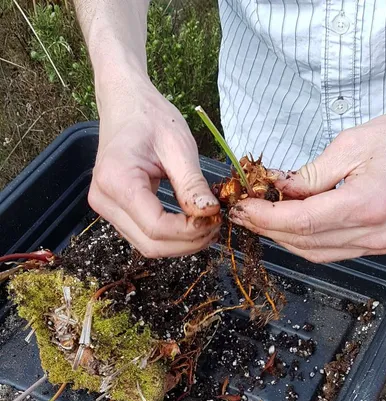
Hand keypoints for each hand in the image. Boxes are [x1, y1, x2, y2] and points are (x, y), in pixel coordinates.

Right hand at [89, 78, 220, 257]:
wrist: (124, 103)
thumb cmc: (150, 116)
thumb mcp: (178, 145)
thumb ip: (192, 183)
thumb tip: (209, 213)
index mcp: (116, 180)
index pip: (156, 226)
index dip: (189, 232)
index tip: (215, 219)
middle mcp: (103, 200)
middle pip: (150, 244)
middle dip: (187, 243)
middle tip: (215, 227)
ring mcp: (105, 209)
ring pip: (147, 246)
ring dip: (180, 244)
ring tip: (206, 226)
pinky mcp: (113, 211)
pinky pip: (143, 236)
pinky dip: (170, 238)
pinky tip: (190, 225)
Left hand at [229, 103, 385, 262]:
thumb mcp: (351, 143)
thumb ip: (311, 174)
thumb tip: (278, 190)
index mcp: (368, 203)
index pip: (303, 221)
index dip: (266, 217)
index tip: (242, 208)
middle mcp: (374, 232)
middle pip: (305, 242)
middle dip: (269, 228)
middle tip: (243, 214)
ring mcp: (379, 244)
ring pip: (315, 253)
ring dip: (284, 238)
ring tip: (261, 219)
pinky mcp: (380, 245)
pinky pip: (331, 251)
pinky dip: (306, 241)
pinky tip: (290, 225)